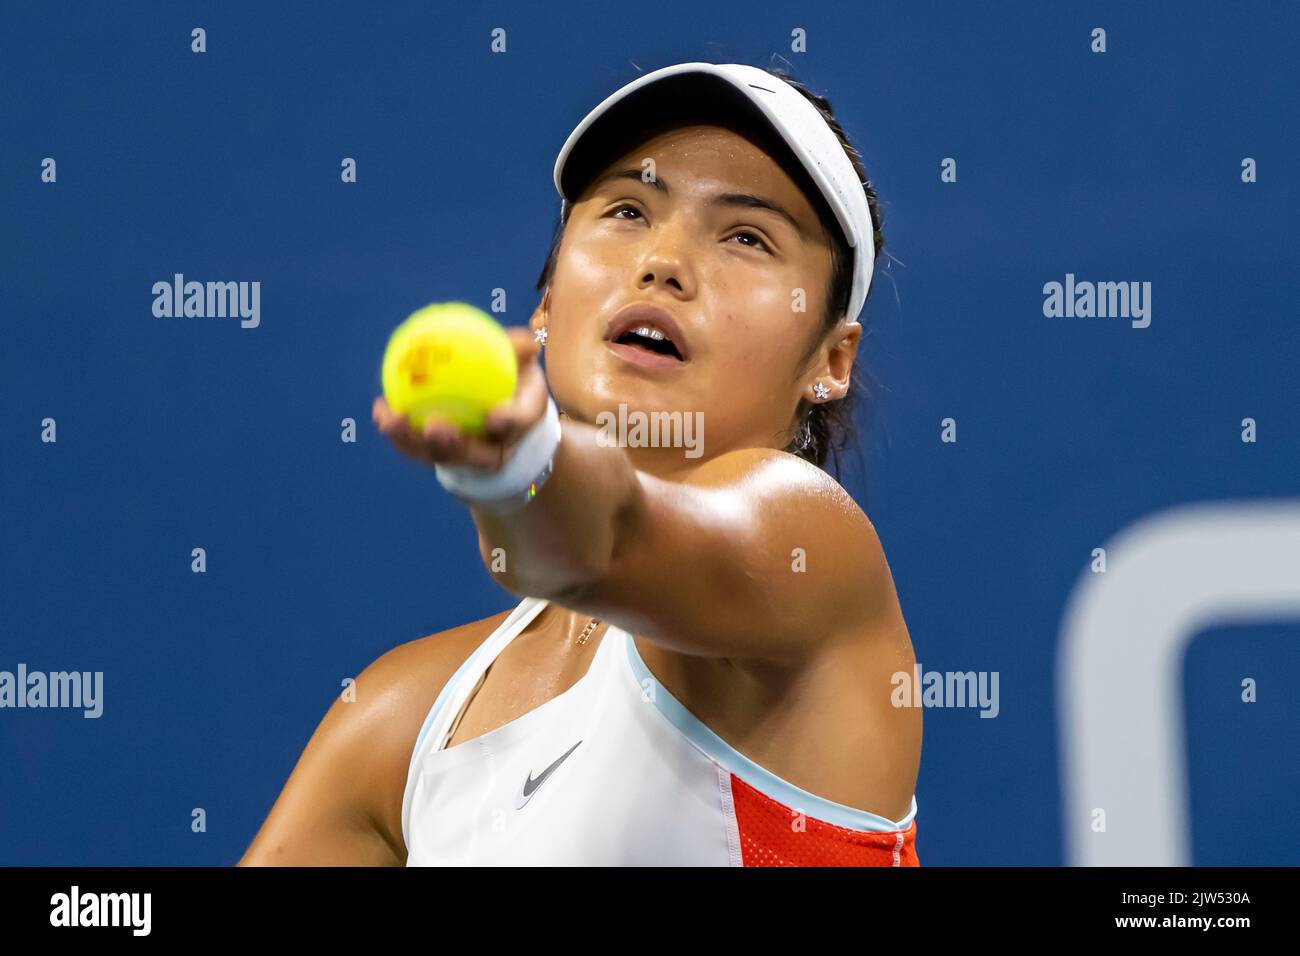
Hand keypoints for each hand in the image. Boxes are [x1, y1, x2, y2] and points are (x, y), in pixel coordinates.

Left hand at [372, 326, 548, 471]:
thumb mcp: (521, 366)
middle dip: (452, 446)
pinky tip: (380, 408)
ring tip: (391, 419)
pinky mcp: (434, 456)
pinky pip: (413, 446)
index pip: (518, 426)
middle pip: (473, 456)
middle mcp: (491, 452)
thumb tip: (529, 344)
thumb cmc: (512, 383)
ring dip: (412, 441)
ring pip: (436, 455)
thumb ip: (519, 352)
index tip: (493, 417)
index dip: (508, 423)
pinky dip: (396, 431)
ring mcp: (460, 458)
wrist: (497, 414)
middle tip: (435, 426)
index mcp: (518, 429)